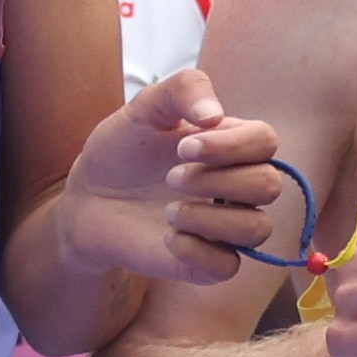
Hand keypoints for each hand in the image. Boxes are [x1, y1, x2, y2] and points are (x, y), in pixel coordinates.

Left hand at [59, 68, 291, 285]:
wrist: (87, 198)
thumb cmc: (122, 150)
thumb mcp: (144, 107)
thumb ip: (182, 90)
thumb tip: (215, 114)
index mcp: (231, 145)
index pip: (265, 141)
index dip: (231, 145)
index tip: (183, 147)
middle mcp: (237, 186)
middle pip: (268, 185)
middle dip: (217, 180)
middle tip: (170, 177)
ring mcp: (225, 227)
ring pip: (257, 228)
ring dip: (209, 218)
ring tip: (168, 211)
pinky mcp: (207, 263)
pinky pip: (229, 266)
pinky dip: (197, 251)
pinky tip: (167, 238)